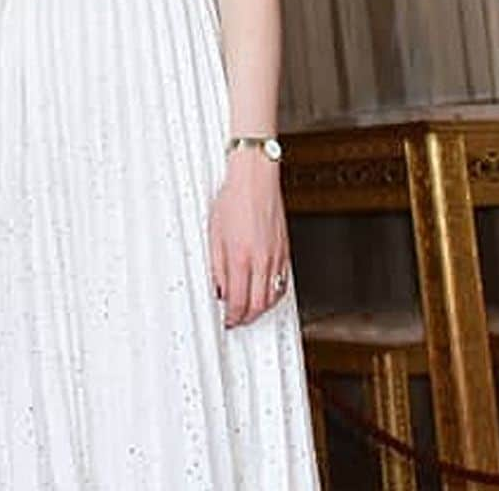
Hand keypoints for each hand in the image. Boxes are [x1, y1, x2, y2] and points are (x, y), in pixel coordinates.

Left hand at [208, 149, 290, 327]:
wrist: (255, 179)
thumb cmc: (233, 199)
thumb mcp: (213, 234)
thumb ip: (216, 266)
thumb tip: (219, 288)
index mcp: (240, 257)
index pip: (238, 302)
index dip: (232, 317)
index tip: (227, 320)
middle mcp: (261, 260)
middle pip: (258, 305)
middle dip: (247, 318)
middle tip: (237, 319)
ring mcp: (276, 256)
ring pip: (273, 297)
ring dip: (261, 309)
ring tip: (249, 310)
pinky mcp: (285, 250)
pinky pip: (282, 282)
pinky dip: (273, 294)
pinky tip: (266, 293)